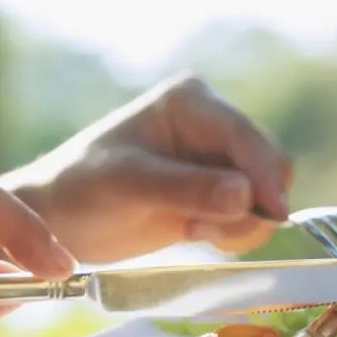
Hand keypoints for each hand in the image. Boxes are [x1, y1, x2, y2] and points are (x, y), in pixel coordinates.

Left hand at [5, 73, 292, 262]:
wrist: (62, 222)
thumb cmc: (80, 189)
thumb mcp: (128, 184)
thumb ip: (187, 188)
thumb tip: (245, 196)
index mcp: (191, 103)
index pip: (245, 137)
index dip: (264, 175)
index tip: (274, 215)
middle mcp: (213, 125)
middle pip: (268, 165)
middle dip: (250, 204)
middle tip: (203, 228)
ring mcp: (219, 161)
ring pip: (266, 195)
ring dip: (240, 223)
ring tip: (193, 230)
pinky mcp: (219, 194)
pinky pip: (253, 216)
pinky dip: (236, 233)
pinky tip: (197, 233)